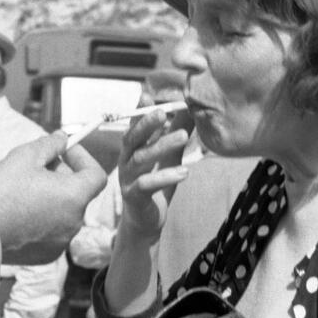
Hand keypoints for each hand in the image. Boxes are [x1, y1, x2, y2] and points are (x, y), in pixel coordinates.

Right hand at [0, 131, 105, 264]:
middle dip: (55, 172)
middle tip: (31, 162)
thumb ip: (49, 144)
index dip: (82, 157)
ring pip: (56, 207)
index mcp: (74, 197)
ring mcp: (59, 241)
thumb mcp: (25, 156)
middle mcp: (73, 222)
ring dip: (40, 191)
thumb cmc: (1, 191)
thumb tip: (62, 139)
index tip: (64, 150)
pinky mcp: (43, 255)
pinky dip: (33, 213)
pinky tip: (7, 204)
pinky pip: (45, 227)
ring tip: (9, 180)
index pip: (96, 175)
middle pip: (74, 190)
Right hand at [115, 108, 188, 238]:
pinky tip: (184, 172)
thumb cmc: (156, 185)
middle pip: (132, 138)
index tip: (147, 95)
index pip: (134, 125)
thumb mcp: (169, 157)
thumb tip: (191, 110)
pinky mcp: (133, 196)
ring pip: (141, 158)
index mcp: (133, 148)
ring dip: (161, 146)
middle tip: (163, 112)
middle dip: (146, 123)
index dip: (139, 111)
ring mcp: (127, 178)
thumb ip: (176, 134)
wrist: (147, 222)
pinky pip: (146, 184)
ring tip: (183, 137)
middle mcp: (126, 160)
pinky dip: (165, 177)